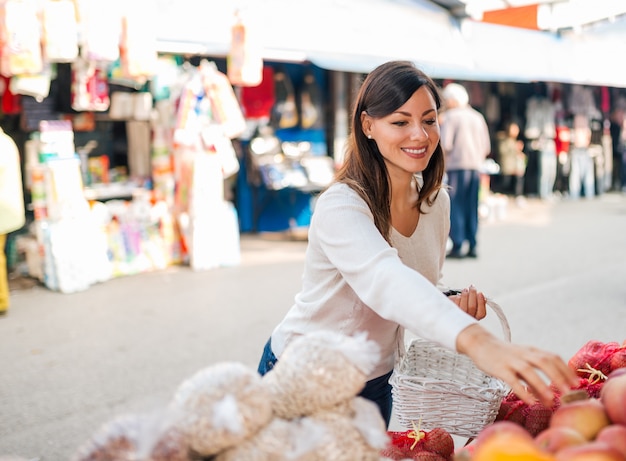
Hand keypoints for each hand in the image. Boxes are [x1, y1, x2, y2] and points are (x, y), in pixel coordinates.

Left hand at [448, 285, 486, 319]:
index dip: (481, 302)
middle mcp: (468, 318)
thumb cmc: (465, 305)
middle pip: (472, 307)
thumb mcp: (473, 303)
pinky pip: (455, 305)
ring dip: (465, 295)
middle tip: (472, 288)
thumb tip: (482, 295)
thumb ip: (479, 301)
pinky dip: (458, 298)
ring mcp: (460, 316)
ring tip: (465, 290)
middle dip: (472, 295)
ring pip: (464, 307)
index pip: (481, 313)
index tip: (480, 293)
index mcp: (476, 317)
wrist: (453, 309)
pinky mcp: (453, 313)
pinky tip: (459, 295)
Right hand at [456, 324, 578, 406]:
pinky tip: (530, 402)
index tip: (576, 383)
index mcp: (531, 351)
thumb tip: (550, 399)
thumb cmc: (504, 355)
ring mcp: (511, 361)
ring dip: (542, 384)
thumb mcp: (521, 362)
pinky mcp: (500, 368)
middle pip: (544, 361)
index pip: (552, 357)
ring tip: (552, 399)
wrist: (480, 343)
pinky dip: (522, 391)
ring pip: (529, 370)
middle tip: (570, 391)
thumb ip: (535, 379)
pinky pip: (512, 380)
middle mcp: (523, 354)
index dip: (566, 369)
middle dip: (559, 376)